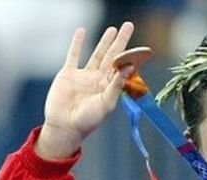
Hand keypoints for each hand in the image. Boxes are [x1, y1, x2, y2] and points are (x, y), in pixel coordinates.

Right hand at [35, 22, 135, 159]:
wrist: (64, 127)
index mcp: (109, 88)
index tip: (141, 46)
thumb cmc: (87, 121)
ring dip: (104, 41)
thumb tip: (129, 67)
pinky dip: (77, 43)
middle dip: (120, 42)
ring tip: (112, 29)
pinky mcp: (68, 74)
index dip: (131, 56)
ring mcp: (83, 76)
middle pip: (112, 56)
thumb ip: (116, 85)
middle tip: (129, 25)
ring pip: (96, 54)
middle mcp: (98, 80)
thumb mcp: (106, 103)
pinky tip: (82, 31)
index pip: (122, 68)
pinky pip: (73, 55)